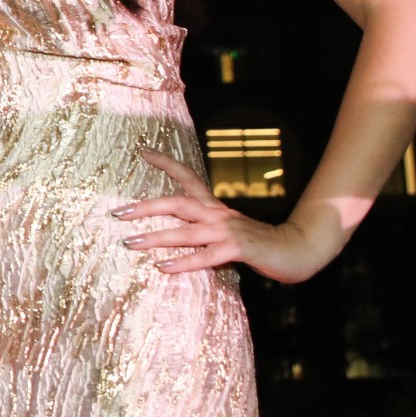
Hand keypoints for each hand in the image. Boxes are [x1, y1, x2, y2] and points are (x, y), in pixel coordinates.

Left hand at [116, 150, 335, 282]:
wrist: (298, 250)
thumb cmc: (258, 245)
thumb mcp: (225, 234)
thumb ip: (201, 234)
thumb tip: (170, 239)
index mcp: (214, 208)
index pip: (188, 178)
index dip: (165, 163)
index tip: (141, 149)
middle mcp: (218, 215)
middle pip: (178, 202)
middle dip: (146, 207)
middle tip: (118, 212)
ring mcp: (229, 231)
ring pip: (187, 231)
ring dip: (156, 236)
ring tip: (130, 242)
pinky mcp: (239, 249)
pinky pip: (206, 256)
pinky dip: (184, 261)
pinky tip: (163, 267)